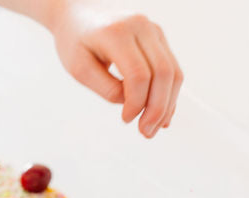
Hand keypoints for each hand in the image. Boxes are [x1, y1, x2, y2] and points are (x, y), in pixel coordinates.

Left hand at [46, 1, 181, 137]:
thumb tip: (129, 103)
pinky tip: (161, 114)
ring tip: (154, 128)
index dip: (136, 102)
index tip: (126, 120)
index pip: (138, 74)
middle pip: (162, 73)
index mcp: (117, 32)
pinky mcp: (159, 38)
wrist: (79, 14)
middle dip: (157, 108)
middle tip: (146, 133)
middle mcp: (141, 27)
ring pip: (173, 72)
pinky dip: (169, 94)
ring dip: (167, 105)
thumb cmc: (75, 41)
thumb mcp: (78, 67)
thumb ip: (104, 86)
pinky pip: (172, 69)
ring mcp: (154, 30)